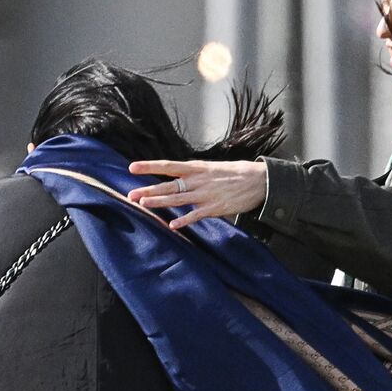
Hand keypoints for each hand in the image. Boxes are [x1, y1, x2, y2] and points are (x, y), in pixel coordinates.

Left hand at [127, 159, 267, 229]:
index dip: (149, 166)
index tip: (132, 167)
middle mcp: (198, 180)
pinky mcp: (215, 207)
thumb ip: (195, 174)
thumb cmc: (236, 173)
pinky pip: (196, 215)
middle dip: (148, 190)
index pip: (168, 166)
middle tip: (131, 195)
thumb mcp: (212, 168)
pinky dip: (184, 220)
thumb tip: (179, 178)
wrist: (260, 180)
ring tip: (143, 204)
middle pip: (168, 185)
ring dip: (159, 202)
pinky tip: (172, 224)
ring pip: (178, 199)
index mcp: (197, 168)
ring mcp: (206, 194)